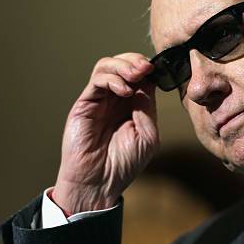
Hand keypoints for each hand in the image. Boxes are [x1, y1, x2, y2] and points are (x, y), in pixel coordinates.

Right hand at [52, 53, 158, 213]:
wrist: (99, 183)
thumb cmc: (123, 164)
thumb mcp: (147, 135)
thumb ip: (147, 107)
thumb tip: (147, 82)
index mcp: (134, 105)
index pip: (141, 76)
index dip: (149, 69)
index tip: (158, 69)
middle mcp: (116, 99)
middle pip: (123, 64)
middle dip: (136, 60)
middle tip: (146, 67)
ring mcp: (99, 100)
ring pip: (107, 66)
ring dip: (124, 65)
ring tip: (136, 74)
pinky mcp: (84, 104)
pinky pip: (96, 80)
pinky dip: (112, 79)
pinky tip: (124, 91)